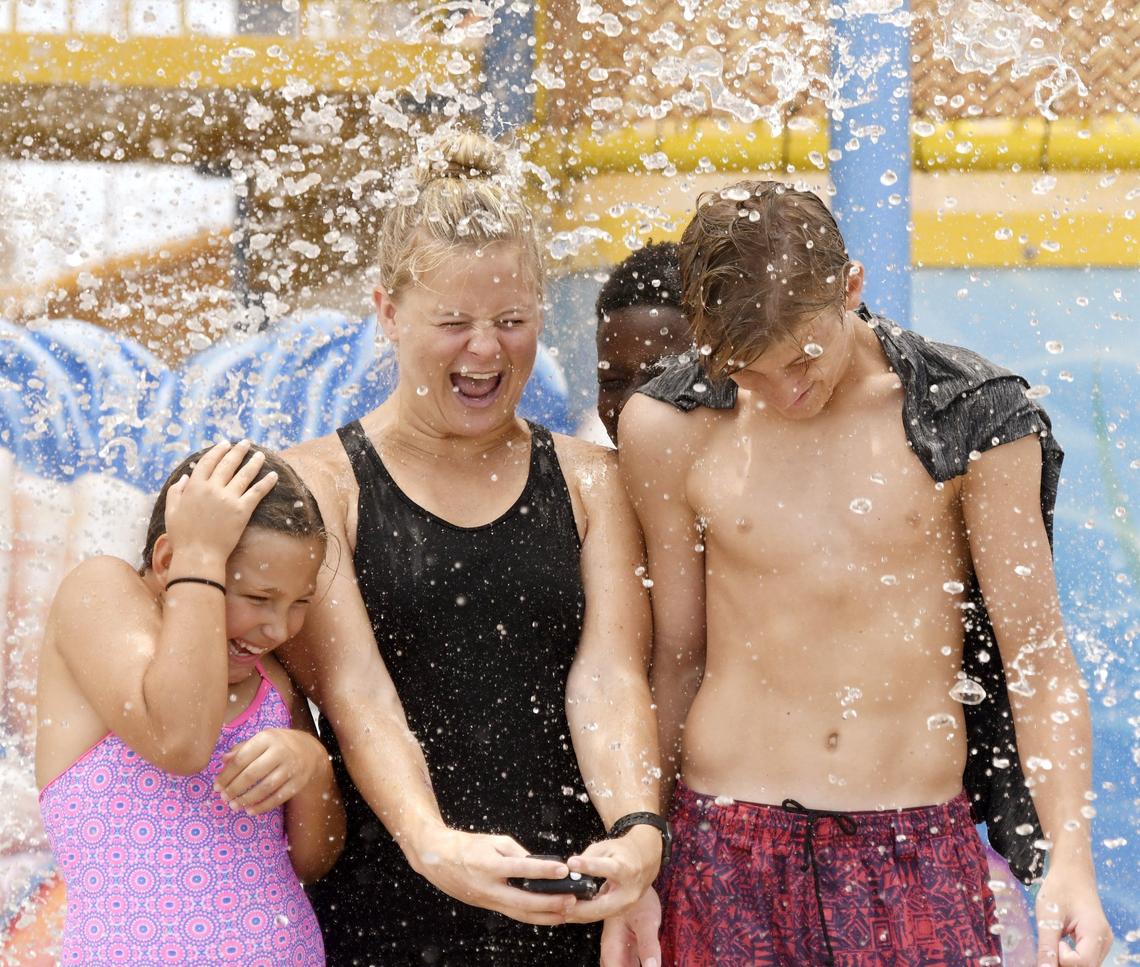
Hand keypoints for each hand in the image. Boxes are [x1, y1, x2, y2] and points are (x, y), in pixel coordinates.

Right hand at [165, 440, 277, 566]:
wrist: (199, 555)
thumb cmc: (182, 536)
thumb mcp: (171, 511)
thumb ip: (176, 491)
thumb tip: (185, 477)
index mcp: (195, 487)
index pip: (208, 462)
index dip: (218, 451)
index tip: (225, 444)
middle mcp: (212, 489)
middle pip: (228, 464)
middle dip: (238, 451)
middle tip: (245, 443)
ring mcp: (228, 499)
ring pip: (244, 475)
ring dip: (254, 463)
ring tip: (260, 455)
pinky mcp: (242, 510)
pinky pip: (257, 492)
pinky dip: (266, 482)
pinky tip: (273, 475)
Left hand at [215, 727, 328, 815]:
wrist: (311, 749)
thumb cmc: (279, 744)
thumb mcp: (261, 739)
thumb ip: (242, 748)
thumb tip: (223, 760)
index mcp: (267, 738)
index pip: (241, 759)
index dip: (226, 775)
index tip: (216, 786)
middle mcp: (280, 751)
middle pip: (252, 774)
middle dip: (234, 788)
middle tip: (223, 798)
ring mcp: (291, 767)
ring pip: (265, 788)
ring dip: (246, 799)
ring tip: (233, 806)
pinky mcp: (298, 782)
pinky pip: (278, 797)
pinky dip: (262, 806)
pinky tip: (250, 810)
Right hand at [409, 828, 580, 925]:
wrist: (437, 859)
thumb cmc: (468, 846)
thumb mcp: (494, 840)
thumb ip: (518, 853)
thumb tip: (541, 866)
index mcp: (490, 865)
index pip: (522, 869)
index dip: (544, 870)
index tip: (562, 869)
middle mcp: (488, 886)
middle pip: (523, 900)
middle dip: (550, 902)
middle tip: (571, 900)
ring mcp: (487, 900)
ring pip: (519, 913)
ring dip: (545, 915)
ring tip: (566, 912)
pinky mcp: (487, 906)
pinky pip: (512, 913)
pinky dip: (531, 916)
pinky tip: (548, 915)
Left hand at [564, 826, 661, 922]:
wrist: (643, 862)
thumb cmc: (621, 852)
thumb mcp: (606, 847)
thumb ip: (588, 858)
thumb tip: (569, 870)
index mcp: (626, 868)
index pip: (606, 868)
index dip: (588, 866)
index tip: (571, 863)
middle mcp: (628, 890)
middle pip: (603, 904)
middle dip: (581, 907)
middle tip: (562, 903)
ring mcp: (626, 905)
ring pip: (600, 914)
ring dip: (579, 914)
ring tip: (560, 910)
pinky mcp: (620, 911)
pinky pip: (600, 915)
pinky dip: (584, 915)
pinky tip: (569, 913)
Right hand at [600, 887, 661, 966]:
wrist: (635, 881)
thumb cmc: (639, 899)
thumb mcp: (647, 922)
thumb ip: (648, 946)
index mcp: (612, 947)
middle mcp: (613, 951)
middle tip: (648, 964)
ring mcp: (620, 950)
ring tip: (648, 964)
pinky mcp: (628, 948)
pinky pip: (629, 965)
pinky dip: (640, 965)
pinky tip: (648, 964)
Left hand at [1034, 866, 1111, 965]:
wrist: (1072, 872)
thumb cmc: (1060, 888)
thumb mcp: (1048, 916)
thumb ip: (1047, 946)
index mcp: (1096, 933)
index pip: (1082, 963)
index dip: (1063, 958)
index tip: (1055, 938)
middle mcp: (1104, 941)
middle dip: (1065, 962)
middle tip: (1053, 941)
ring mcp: (1102, 943)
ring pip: (1085, 965)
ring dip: (1067, 959)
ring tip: (1057, 938)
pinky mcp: (1096, 942)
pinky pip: (1084, 958)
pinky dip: (1070, 956)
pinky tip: (1061, 941)